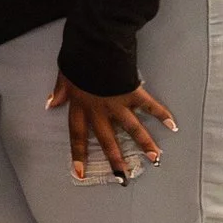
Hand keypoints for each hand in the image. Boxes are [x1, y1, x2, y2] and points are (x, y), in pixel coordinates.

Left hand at [46, 72, 176, 182]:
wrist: (95, 45)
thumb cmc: (78, 59)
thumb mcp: (63, 75)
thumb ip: (59, 91)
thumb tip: (50, 103)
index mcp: (81, 106)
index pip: (78, 136)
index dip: (78, 155)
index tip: (80, 173)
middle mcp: (99, 110)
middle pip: (107, 139)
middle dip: (115, 159)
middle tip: (123, 177)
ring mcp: (117, 103)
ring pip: (132, 127)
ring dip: (145, 143)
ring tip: (155, 158)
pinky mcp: (133, 92)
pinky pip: (148, 105)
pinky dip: (161, 114)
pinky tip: (173, 125)